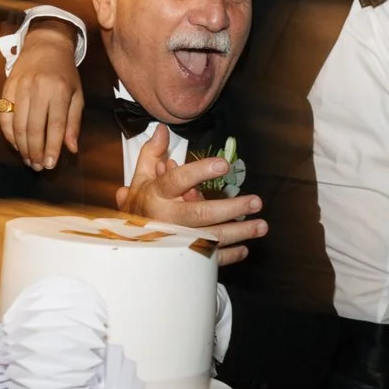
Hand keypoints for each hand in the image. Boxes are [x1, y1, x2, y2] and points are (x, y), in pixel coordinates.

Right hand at [0, 19, 83, 170]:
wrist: (46, 45)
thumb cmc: (65, 73)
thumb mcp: (77, 95)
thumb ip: (73, 122)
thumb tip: (71, 149)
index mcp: (59, 91)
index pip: (55, 126)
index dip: (52, 148)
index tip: (51, 165)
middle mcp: (38, 89)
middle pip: (34, 128)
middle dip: (35, 152)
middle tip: (38, 167)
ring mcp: (20, 87)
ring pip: (18, 125)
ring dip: (22, 147)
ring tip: (28, 160)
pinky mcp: (7, 87)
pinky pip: (4, 116)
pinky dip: (8, 134)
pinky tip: (16, 144)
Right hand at [114, 126, 265, 265]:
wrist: (127, 244)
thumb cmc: (139, 207)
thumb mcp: (140, 179)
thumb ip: (152, 153)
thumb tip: (162, 129)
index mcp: (157, 195)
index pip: (178, 180)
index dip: (200, 171)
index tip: (223, 164)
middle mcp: (167, 219)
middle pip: (202, 213)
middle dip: (232, 208)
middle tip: (256, 201)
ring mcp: (177, 241)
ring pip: (211, 238)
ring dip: (240, 233)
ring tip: (261, 225)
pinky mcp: (183, 258)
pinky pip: (209, 259)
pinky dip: (229, 255)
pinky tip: (244, 248)